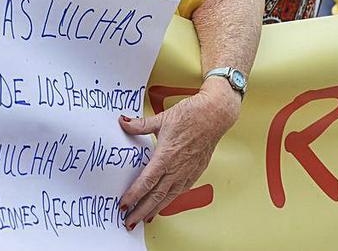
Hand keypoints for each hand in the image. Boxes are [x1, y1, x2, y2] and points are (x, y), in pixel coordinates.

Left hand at [118, 80, 240, 227]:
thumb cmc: (192, 115)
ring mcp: (188, 171)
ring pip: (169, 197)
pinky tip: (163, 204)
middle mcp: (177, 168)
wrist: (215, 115)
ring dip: (155, 210)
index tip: (123, 205)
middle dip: (140, 211)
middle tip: (129, 222)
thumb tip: (122, 122)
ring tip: (144, 219)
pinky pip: (181, 191)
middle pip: (156, 196)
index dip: (133, 195)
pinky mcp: (196, 172)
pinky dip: (170, 200)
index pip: (146, 182)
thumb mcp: (162, 118)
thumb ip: (140, 125)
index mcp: (166, 156)